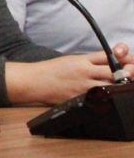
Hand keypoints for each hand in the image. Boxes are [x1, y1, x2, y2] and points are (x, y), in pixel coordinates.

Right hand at [7, 49, 124, 105]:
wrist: (35, 81)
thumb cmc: (53, 70)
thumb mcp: (74, 59)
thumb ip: (93, 59)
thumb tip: (115, 60)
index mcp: (83, 61)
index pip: (109, 57)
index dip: (124, 60)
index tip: (129, 63)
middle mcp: (84, 73)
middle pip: (114, 72)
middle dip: (127, 74)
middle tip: (130, 75)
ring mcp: (83, 88)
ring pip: (110, 87)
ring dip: (119, 87)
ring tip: (122, 88)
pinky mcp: (80, 100)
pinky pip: (99, 100)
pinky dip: (108, 98)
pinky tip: (112, 98)